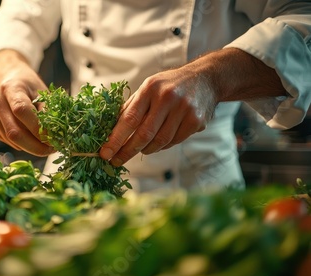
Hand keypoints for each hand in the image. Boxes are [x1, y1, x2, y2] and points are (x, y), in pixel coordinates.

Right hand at [0, 50, 53, 155]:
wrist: (9, 79)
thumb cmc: (30, 87)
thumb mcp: (43, 93)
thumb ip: (47, 112)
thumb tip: (54, 135)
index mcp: (11, 88)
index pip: (22, 111)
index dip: (38, 129)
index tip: (54, 139)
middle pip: (14, 131)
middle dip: (35, 146)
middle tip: (51, 150)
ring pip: (11, 140)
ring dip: (30, 147)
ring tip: (45, 145)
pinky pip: (7, 141)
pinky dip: (22, 144)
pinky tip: (31, 138)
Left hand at [100, 48, 286, 165]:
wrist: (206, 78)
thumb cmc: (169, 85)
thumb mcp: (148, 88)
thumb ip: (131, 107)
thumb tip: (110, 131)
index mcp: (150, 88)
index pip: (129, 119)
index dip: (115, 139)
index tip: (105, 153)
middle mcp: (167, 97)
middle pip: (144, 134)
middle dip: (127, 151)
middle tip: (116, 161)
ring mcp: (184, 109)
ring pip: (160, 141)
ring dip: (146, 149)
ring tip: (140, 149)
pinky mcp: (196, 120)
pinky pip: (174, 141)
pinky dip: (163, 146)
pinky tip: (159, 142)